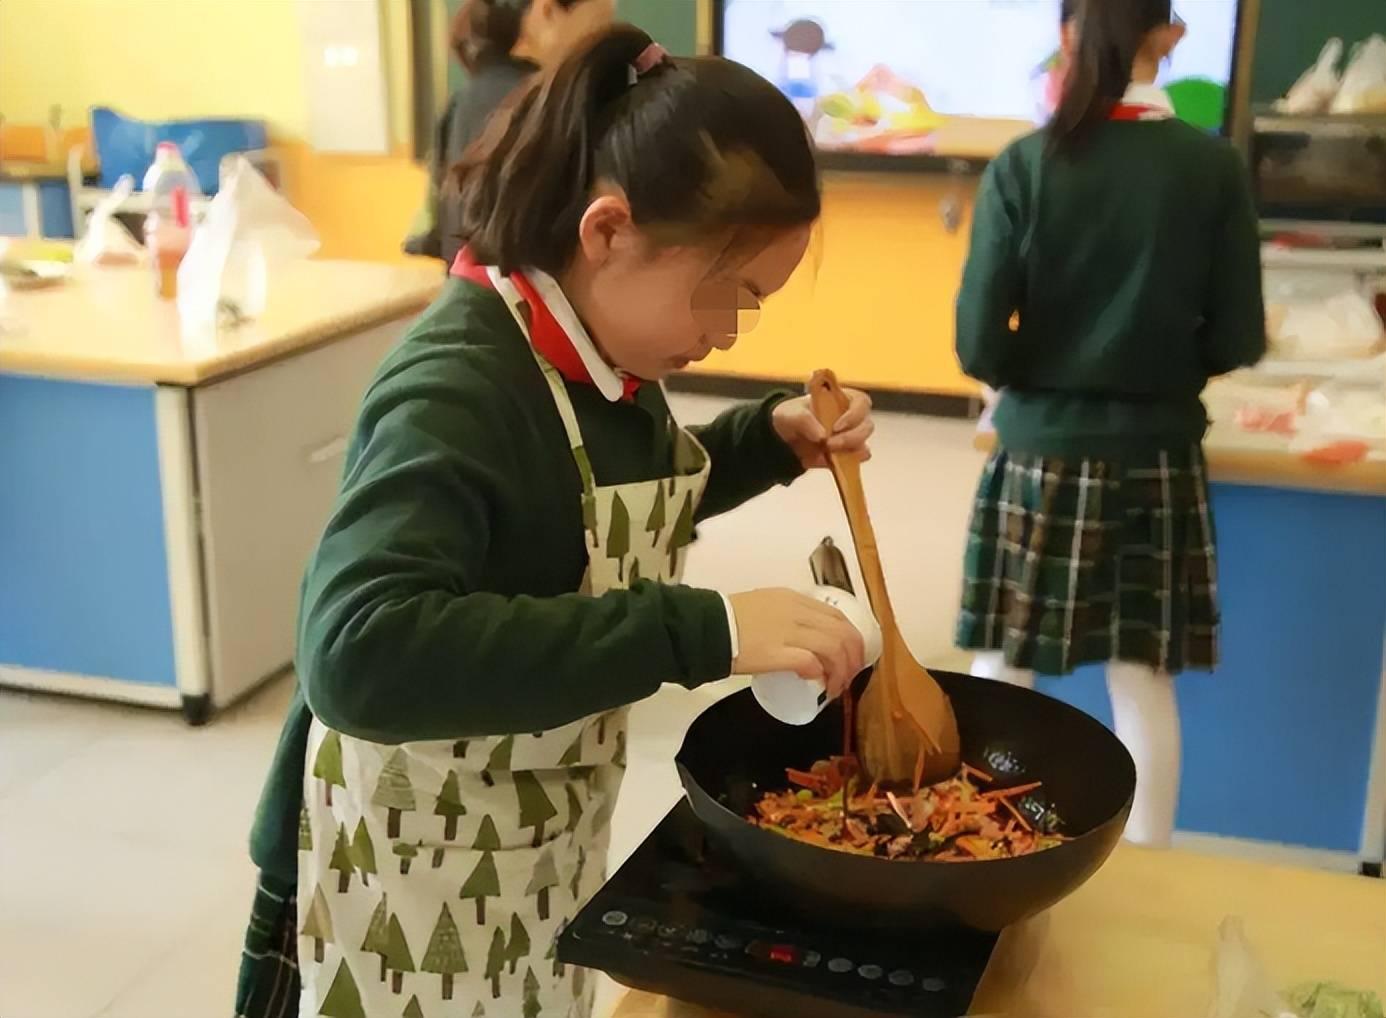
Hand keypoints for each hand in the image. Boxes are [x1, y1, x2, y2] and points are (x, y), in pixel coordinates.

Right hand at [729, 588, 864, 698]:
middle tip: (850, 676)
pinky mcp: (776, 652)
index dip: (851, 638)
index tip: (851, 655)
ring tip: (835, 686)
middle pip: (842, 633)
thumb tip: (800, 640)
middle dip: (853, 657)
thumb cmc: (730, 620)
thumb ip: (786, 617)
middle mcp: (796, 611)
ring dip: (840, 671)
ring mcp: (787, 631)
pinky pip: (811, 662)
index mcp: (794, 600)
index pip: (836, 616)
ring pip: (833, 648)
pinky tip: (816, 682)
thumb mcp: (765, 607)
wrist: (706, 627)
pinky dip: (820, 674)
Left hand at [772, 388, 873, 469]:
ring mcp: (850, 439)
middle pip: (866, 427)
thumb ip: (804, 419)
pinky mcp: (845, 456)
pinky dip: (844, 465)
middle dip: (851, 437)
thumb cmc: (791, 416)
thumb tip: (821, 435)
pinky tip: (828, 462)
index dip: (854, 414)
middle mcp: (851, 419)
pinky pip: (854, 463)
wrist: (783, 437)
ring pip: (863, 447)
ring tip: (827, 453)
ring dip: (848, 452)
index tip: (837, 426)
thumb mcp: (790, 413)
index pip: (861, 402)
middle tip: (830, 444)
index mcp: (842, 399)